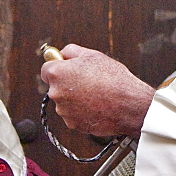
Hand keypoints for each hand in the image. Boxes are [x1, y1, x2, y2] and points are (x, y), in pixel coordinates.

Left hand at [40, 44, 154, 138]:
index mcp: (58, 73)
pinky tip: (97, 106)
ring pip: (65, 101)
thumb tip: (63, 54)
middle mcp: (56, 93)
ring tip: (96, 94)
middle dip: (68, 83)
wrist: (129, 105)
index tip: (67, 68)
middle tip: (88, 81)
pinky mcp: (73, 124)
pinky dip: (82, 111)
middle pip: (56, 86)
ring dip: (75, 98)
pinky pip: (73, 115)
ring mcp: (63, 110)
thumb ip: (71, 51)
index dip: (58, 67)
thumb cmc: (113, 79)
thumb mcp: (93, 55)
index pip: (46, 69)